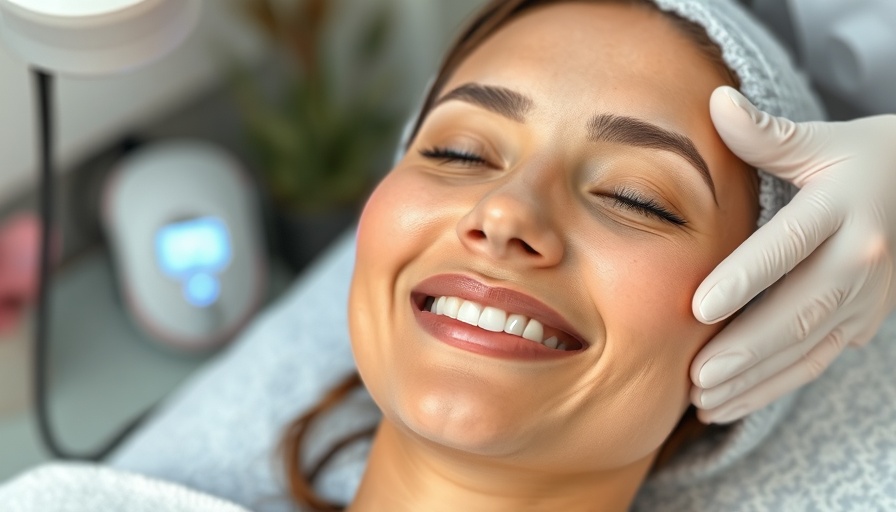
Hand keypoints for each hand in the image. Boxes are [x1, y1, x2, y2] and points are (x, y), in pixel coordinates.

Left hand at [689, 86, 895, 423]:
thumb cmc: (863, 161)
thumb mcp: (823, 141)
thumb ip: (768, 135)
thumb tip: (716, 102)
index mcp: (845, 207)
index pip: (789, 246)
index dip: (744, 278)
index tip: (698, 308)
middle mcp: (861, 258)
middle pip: (799, 310)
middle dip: (746, 348)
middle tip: (695, 377)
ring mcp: (867, 298)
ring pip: (806, 346)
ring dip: (755, 379)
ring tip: (704, 401)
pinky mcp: (862, 323)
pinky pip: (815, 361)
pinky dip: (774, 385)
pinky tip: (733, 404)